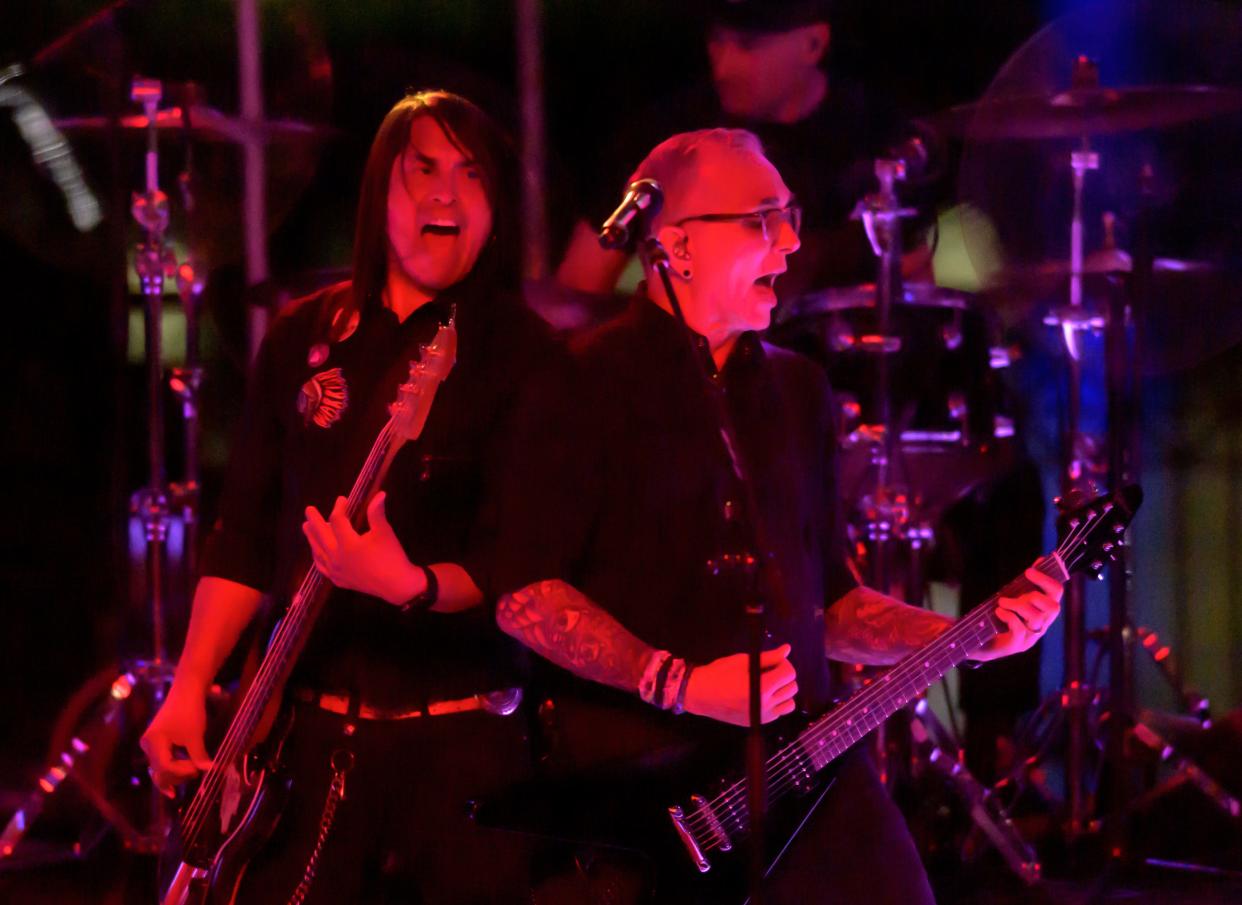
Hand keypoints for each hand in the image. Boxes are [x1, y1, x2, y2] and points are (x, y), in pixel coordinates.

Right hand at [139, 685, 212, 797]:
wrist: (187, 690)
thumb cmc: (189, 711)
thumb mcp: (195, 735)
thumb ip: (199, 756)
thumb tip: (210, 771)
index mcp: (153, 743)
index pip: (165, 767)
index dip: (182, 772)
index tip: (198, 768)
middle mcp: (147, 746)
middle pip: (160, 771)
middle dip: (178, 775)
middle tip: (197, 772)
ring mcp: (151, 745)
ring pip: (160, 768)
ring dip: (176, 774)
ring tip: (193, 772)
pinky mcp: (157, 743)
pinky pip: (162, 761)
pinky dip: (173, 768)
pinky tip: (181, 777)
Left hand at [302, 492, 423, 605]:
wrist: (397, 586)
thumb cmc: (391, 557)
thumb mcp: (385, 533)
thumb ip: (377, 513)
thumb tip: (380, 494)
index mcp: (348, 544)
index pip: (338, 520)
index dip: (339, 508)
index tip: (342, 499)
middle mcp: (337, 557)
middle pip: (321, 535)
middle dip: (315, 521)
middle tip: (309, 510)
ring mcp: (336, 570)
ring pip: (318, 551)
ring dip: (311, 538)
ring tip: (306, 527)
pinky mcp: (339, 580)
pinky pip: (322, 567)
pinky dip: (317, 557)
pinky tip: (316, 553)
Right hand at [683, 644, 797, 726]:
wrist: (700, 694)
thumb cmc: (719, 674)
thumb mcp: (743, 661)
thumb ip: (769, 657)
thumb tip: (787, 649)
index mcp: (763, 687)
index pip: (789, 673)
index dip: (784, 663)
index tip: (774, 660)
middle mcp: (766, 705)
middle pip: (792, 687)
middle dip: (784, 675)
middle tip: (770, 670)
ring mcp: (763, 716)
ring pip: (789, 703)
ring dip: (783, 691)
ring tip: (769, 683)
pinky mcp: (759, 722)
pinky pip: (779, 712)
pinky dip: (777, 703)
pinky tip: (764, 695)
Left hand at [972, 565, 1064, 661]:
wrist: (980, 642)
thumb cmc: (1000, 617)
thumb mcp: (1015, 597)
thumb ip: (1027, 583)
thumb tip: (1041, 560)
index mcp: (1044, 611)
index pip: (1057, 593)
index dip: (1046, 580)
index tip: (1029, 570)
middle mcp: (1042, 625)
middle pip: (1054, 607)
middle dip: (1035, 594)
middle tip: (1016, 592)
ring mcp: (1030, 637)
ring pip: (1036, 618)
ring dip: (1017, 605)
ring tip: (1002, 602)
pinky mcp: (1016, 645)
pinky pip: (1020, 629)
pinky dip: (1009, 616)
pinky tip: (999, 612)